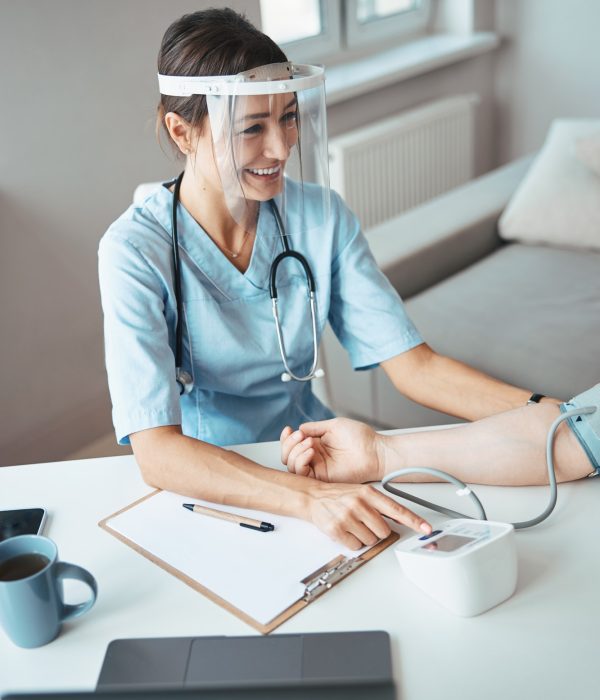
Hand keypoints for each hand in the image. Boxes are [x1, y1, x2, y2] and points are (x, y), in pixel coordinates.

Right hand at [280, 418, 381, 483]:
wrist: (375, 451)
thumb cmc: (361, 438)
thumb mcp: (334, 426)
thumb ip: (315, 428)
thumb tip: (299, 428)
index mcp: (317, 445)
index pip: (293, 445)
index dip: (287, 439)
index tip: (288, 429)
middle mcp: (315, 458)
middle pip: (289, 456)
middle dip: (289, 445)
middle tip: (300, 436)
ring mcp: (318, 469)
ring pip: (292, 466)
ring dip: (295, 452)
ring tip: (309, 443)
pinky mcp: (322, 478)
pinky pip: (302, 474)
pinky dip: (301, 461)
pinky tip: (311, 451)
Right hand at [305, 480, 430, 549]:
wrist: (312, 496)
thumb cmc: (338, 495)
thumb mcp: (361, 492)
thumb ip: (380, 504)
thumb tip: (401, 519)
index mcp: (368, 493)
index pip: (397, 509)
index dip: (414, 521)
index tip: (426, 529)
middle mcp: (360, 504)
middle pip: (384, 530)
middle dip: (377, 530)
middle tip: (364, 522)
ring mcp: (348, 517)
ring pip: (371, 540)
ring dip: (364, 537)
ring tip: (353, 524)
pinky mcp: (337, 529)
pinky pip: (356, 546)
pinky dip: (353, 542)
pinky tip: (346, 531)